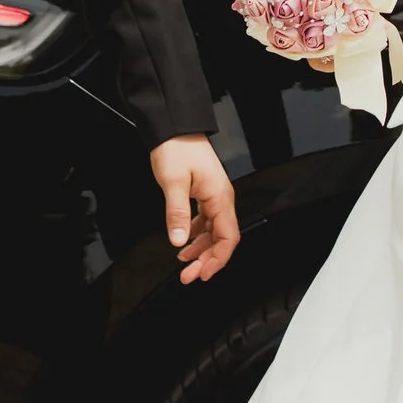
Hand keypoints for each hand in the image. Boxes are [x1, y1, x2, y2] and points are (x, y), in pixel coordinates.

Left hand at [150, 134, 240, 284]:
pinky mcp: (205, 192)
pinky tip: (185, 241)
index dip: (217, 260)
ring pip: (214, 231)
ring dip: (201, 249)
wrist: (174, 126)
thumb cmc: (177, 147)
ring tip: (184, 263)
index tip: (202, 274)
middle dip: (207, 260)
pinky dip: (197, 234)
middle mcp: (221, 197)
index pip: (228, 237)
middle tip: (189, 276)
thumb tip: (179, 240)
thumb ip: (178, 213)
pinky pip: (206, 220)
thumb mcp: (173, 182)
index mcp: (220, 197)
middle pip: (222, 238)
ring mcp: (214, 195)